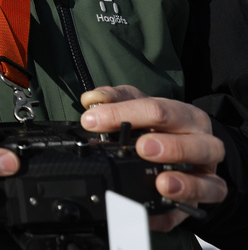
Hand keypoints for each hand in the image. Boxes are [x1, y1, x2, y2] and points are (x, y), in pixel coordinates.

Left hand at [80, 85, 227, 231]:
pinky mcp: (205, 195)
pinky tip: (160, 206)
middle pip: (194, 142)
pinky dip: (184, 204)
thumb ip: (115, 99)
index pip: (156, 110)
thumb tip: (93, 99)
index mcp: (183, 115)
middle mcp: (201, 141)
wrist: (182, 150)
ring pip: (211, 175)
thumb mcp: (137, 105)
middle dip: (169, 145)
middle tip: (141, 148)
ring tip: (161, 182)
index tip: (93, 121)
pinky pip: (204, 201)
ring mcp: (206, 171)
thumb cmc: (159, 126)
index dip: (123, 114)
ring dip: (185, 182)